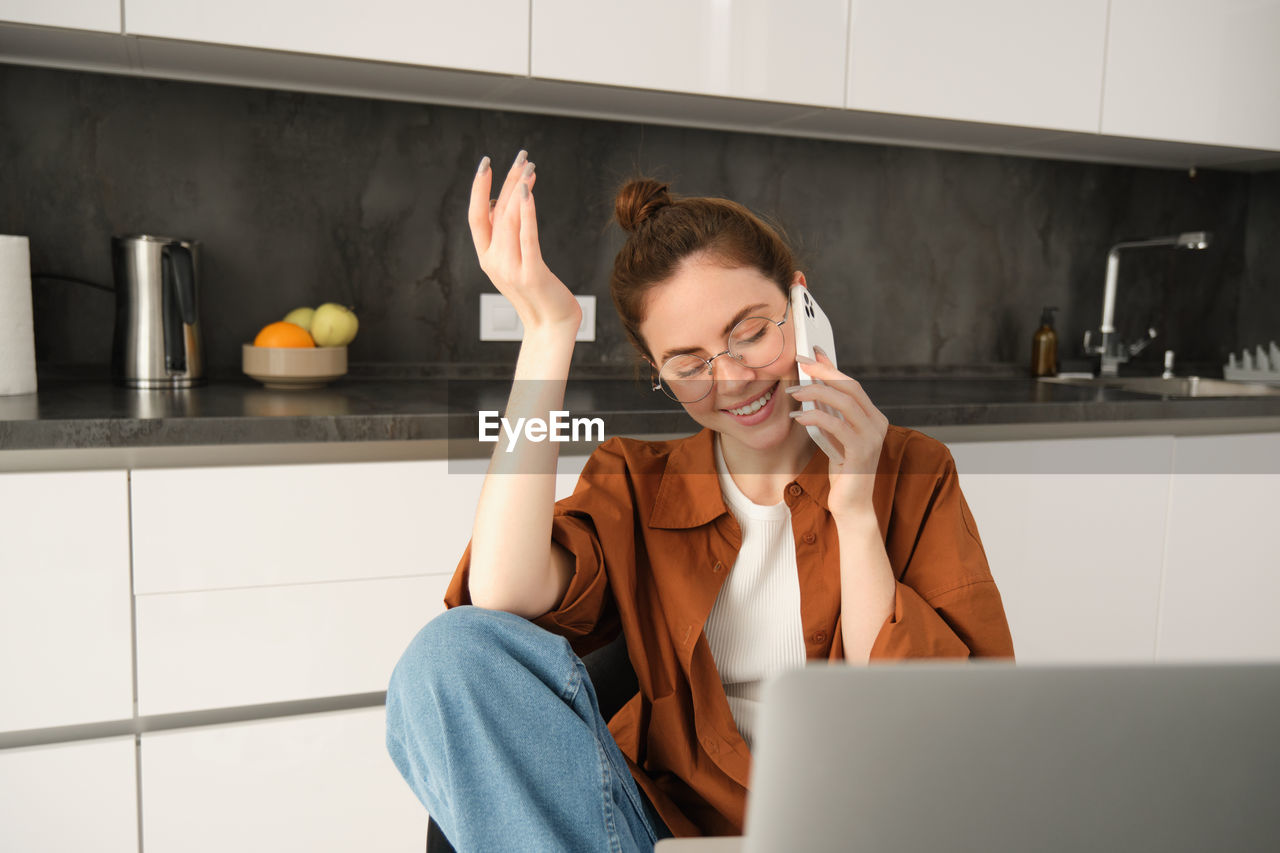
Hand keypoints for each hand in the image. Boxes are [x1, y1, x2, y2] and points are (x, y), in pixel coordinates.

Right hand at [468, 151, 581, 334]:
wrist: (552, 328)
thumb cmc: (540, 294)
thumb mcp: (516, 263)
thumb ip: (507, 238)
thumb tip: (503, 203)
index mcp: (487, 259)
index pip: (476, 216)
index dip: (478, 189)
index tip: (486, 163)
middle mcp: (494, 262)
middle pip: (496, 211)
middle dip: (507, 179)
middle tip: (520, 156)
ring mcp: (511, 269)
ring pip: (510, 219)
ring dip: (519, 188)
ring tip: (530, 167)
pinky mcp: (532, 273)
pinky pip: (527, 236)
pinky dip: (526, 211)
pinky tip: (528, 191)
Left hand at [785, 347, 888, 519]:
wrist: (852, 505)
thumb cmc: (842, 470)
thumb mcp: (835, 435)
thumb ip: (829, 412)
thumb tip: (814, 384)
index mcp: (873, 417)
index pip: (852, 384)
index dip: (830, 367)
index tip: (809, 354)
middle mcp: (877, 424)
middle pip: (850, 387)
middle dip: (822, 372)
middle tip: (798, 365)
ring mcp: (872, 437)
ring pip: (844, 402)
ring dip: (815, 393)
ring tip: (794, 393)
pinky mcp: (861, 452)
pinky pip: (837, 425)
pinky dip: (816, 417)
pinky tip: (799, 418)